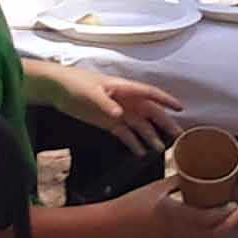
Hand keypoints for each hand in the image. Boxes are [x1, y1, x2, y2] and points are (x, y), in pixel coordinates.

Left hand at [35, 67, 182, 148]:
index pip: (149, 93)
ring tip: (161, 150)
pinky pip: (126, 134)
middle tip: (178, 136)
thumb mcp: (90, 93)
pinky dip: (133, 143)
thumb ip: (106, 104)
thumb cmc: (75, 84)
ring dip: (150, 136)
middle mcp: (125, 100)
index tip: (180, 109)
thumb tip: (120, 115)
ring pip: (139, 125)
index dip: (165, 100)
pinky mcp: (109, 123)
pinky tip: (141, 153)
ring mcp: (118, 112)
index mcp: (124, 88)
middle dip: (164, 123)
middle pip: (149, 112)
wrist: (57, 89)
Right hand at [108, 180, 231, 237]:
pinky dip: (209, 236)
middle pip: (214, 235)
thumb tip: (191, 175)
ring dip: (221, 232)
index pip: (209, 218)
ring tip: (227, 218)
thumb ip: (176, 182)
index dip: (226, 214)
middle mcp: (180, 232)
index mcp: (176, 215)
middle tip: (237, 211)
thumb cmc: (131, 205)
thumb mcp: (156, 188)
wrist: (113, 226)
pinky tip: (209, 226)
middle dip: (230, 225)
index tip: (234, 204)